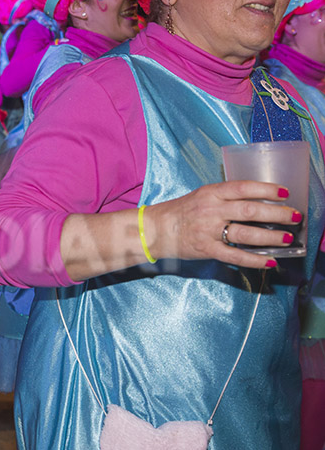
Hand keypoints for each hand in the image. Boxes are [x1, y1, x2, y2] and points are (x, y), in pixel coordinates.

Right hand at [145, 180, 299, 268]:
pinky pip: (235, 255)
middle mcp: (210, 209)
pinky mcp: (207, 249)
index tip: (284, 193)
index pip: (243, 188)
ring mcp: (208, 230)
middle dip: (276, 214)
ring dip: (270, 236)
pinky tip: (270, 261)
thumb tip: (258, 202)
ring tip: (287, 238)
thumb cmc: (180, 211)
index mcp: (210, 192)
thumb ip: (226, 197)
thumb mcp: (202, 196)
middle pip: (249, 210)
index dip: (266, 190)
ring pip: (245, 233)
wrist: (154, 229)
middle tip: (294, 216)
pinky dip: (254, 260)